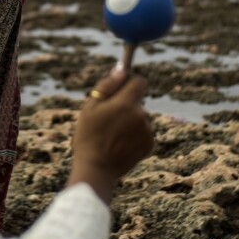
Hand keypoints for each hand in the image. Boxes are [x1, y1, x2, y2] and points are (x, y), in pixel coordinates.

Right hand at [68, 65, 154, 202]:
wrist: (96, 169)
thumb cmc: (88, 136)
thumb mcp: (90, 107)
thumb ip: (107, 86)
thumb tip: (121, 69)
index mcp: (126, 103)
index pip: (139, 82)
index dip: (130, 83)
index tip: (120, 90)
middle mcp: (141, 115)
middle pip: (137, 102)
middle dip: (126, 106)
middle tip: (108, 120)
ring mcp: (147, 131)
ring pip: (140, 118)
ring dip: (130, 122)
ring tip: (112, 136)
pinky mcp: (150, 145)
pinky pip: (143, 133)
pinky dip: (135, 137)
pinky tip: (120, 145)